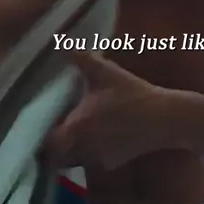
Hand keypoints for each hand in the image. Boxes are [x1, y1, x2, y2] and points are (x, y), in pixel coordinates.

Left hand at [43, 52, 170, 170]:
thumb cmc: (131, 94)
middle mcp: (83, 148)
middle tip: (54, 128)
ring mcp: (99, 158)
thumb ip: (80, 57)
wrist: (164, 118)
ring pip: (76, 160)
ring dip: (73, 149)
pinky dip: (93, 151)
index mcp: (77, 128)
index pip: (47, 145)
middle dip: (54, 147)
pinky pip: (94, 160)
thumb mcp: (105, 72)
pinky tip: (102, 135)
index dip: (40, 139)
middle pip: (58, 157)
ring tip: (75, 131)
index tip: (39, 127)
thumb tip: (59, 41)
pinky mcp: (114, 162)